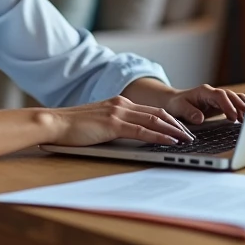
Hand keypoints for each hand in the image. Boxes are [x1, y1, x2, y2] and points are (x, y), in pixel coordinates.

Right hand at [45, 96, 194, 146]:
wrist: (53, 123)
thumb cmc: (71, 128)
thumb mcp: (98, 124)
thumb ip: (114, 126)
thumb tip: (130, 138)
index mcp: (118, 103)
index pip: (150, 110)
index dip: (169, 119)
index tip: (181, 129)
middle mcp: (121, 103)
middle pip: (158, 112)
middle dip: (177, 124)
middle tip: (191, 135)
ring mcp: (118, 112)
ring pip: (154, 120)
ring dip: (174, 130)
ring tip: (188, 139)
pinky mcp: (113, 124)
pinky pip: (143, 130)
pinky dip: (160, 135)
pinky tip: (171, 141)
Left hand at [161, 85, 244, 126]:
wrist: (175, 102)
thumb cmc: (177, 104)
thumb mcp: (179, 108)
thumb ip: (189, 112)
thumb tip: (200, 118)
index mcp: (204, 92)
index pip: (220, 95)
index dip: (228, 105)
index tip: (232, 117)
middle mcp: (213, 93)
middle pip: (231, 96)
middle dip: (241, 106)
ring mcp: (219, 98)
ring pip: (235, 99)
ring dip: (244, 108)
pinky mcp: (222, 104)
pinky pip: (235, 104)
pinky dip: (242, 110)